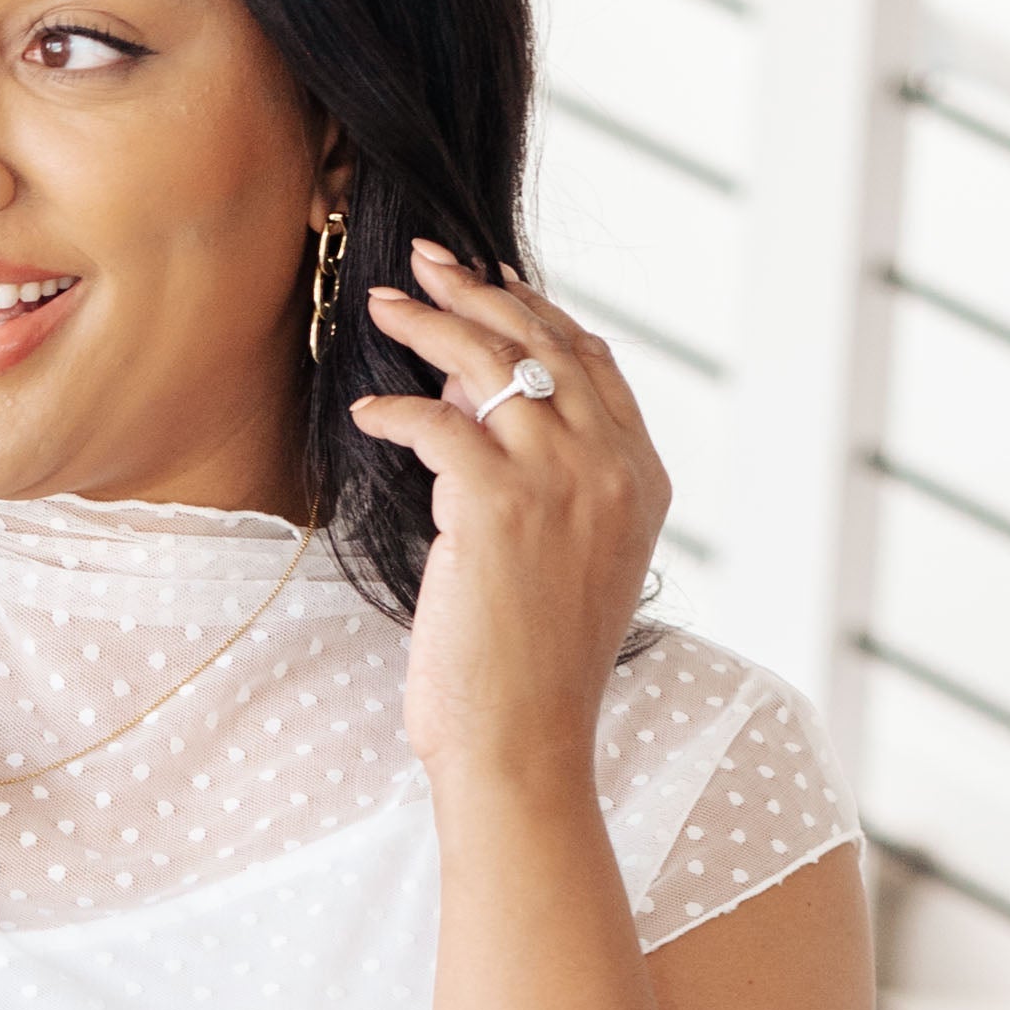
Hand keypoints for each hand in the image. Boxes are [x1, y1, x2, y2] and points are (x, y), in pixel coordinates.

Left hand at [346, 240, 670, 795]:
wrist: (523, 746)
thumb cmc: (533, 675)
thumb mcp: (570, 564)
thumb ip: (555, 487)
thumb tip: (478, 413)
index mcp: (642, 479)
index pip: (592, 362)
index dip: (537, 311)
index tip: (490, 284)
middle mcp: (612, 467)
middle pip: (543, 343)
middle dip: (480, 291)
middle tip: (427, 264)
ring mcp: (561, 480)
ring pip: (490, 364)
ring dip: (430, 324)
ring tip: (386, 305)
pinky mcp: (496, 504)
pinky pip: (437, 423)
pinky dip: (395, 411)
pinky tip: (367, 414)